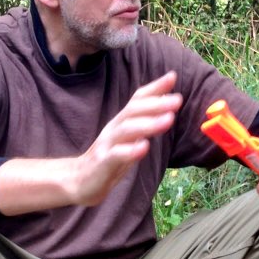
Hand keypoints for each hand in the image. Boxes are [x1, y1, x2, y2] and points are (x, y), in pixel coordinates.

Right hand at [74, 71, 181, 205]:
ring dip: (149, 124)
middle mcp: (114, 129)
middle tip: (178, 100)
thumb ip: (144, 125)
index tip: (173, 77)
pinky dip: (130, 150)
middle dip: (156, 104)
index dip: (154, 88)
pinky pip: (116, 155)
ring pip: (127, 130)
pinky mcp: (103, 163)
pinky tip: (144, 147)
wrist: (80, 181)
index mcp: (121, 122)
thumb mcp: (128, 139)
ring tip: (169, 119)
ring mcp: (107, 145)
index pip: (137, 100)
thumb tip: (167, 111)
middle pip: (133, 111)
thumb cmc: (109, 158)